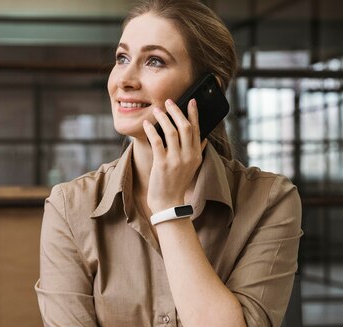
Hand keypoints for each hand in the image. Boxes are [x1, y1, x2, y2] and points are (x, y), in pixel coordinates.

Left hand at [142, 98, 206, 212]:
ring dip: (163, 118)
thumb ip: (197, 151)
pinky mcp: (162, 163)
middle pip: (185, 127)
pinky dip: (152, 130)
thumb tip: (203, 138)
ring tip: (157, 110)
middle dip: (177, 111)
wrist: (168, 202)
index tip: (190, 101)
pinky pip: (157, 142)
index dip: (193, 113)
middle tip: (168, 102)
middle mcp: (188, 155)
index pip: (197, 129)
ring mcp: (175, 159)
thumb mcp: (192, 167)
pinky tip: (146, 124)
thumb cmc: (177, 183)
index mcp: (196, 155)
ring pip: (171, 131)